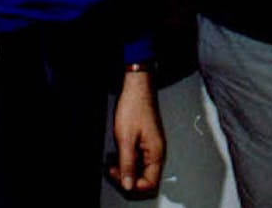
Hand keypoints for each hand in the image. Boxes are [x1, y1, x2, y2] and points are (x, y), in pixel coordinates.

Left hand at [110, 69, 165, 192]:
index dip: (134, 184)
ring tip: (114, 161)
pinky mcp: (146, 141)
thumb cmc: (134, 107)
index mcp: (156, 152)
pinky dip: (128, 159)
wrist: (138, 87)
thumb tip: (128, 184)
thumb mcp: (126, 138)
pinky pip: (139, 158)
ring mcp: (152, 146)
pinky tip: (119, 153)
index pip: (150, 182)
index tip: (120, 177)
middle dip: (129, 177)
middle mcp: (157, 151)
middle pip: (146, 178)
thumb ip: (127, 163)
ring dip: (127, 168)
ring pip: (141, 168)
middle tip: (113, 169)